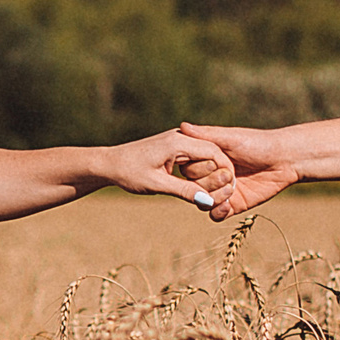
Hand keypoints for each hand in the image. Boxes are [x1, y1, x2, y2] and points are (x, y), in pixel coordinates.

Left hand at [106, 129, 234, 206]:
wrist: (108, 163)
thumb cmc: (129, 172)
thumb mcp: (158, 185)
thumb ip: (185, 191)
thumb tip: (209, 202)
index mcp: (178, 142)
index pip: (214, 152)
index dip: (226, 170)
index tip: (231, 187)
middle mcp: (180, 137)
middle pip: (212, 152)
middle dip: (220, 172)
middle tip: (225, 192)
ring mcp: (176, 141)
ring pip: (204, 155)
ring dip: (211, 172)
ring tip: (215, 191)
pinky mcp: (172, 148)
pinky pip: (194, 157)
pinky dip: (200, 171)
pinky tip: (201, 186)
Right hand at [178, 122, 300, 221]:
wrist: (284, 160)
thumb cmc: (257, 143)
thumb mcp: (230, 138)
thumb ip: (206, 135)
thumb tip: (182, 126)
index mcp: (207, 159)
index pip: (188, 169)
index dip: (198, 169)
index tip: (215, 163)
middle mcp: (210, 176)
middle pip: (193, 187)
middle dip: (207, 184)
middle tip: (229, 176)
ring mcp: (220, 191)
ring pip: (202, 202)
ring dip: (212, 199)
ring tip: (231, 191)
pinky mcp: (233, 205)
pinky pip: (216, 215)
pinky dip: (218, 212)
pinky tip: (228, 205)